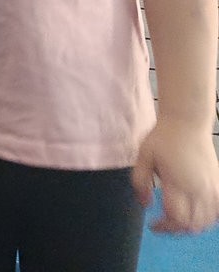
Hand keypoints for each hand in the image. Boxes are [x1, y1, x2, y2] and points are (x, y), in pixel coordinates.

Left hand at [132, 117, 218, 232]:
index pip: (176, 218)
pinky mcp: (218, 184)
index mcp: (177, 183)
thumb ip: (140, 182)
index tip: (152, 225)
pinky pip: (218, 211)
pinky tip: (198, 215)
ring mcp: (211, 187)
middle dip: (176, 229)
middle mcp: (198, 189)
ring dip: (192, 226)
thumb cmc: (162, 138)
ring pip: (208, 221)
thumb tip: (145, 204)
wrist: (187, 123)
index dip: (164, 227)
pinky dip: (210, 219)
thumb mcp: (143, 157)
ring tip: (178, 219)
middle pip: (193, 224)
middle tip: (163, 223)